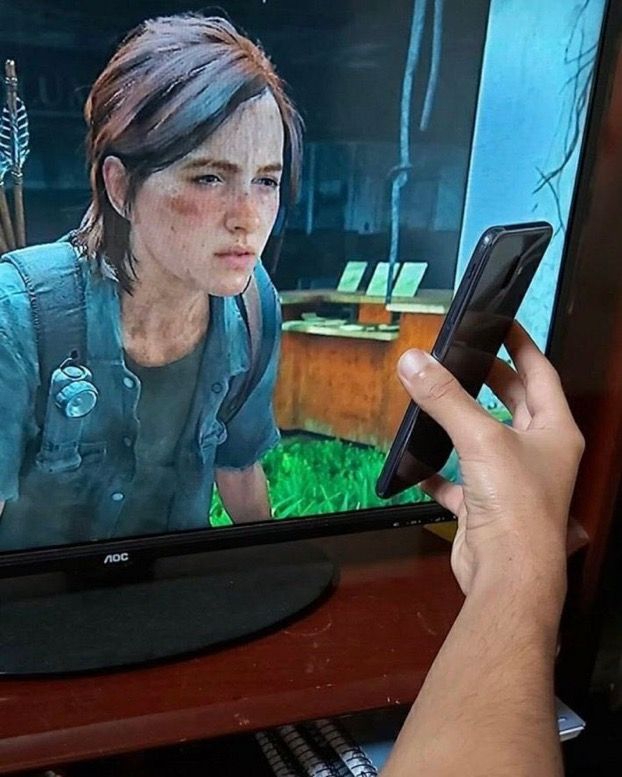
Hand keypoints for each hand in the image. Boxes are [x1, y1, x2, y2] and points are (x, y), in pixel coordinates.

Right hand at [397, 324, 583, 596]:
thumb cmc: (514, 501)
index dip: (522, 345)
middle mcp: (538, 453)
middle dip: (490, 379)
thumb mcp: (480, 438)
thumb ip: (446, 398)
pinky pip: (457, 481)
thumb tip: (413, 360)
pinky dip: (437, 470)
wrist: (507, 573)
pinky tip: (415, 459)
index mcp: (554, 430)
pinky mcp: (484, 507)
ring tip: (433, 396)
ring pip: (483, 440)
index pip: (541, 374)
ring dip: (459, 422)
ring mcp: (511, 482)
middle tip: (462, 355)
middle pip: (514, 404)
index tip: (501, 322)